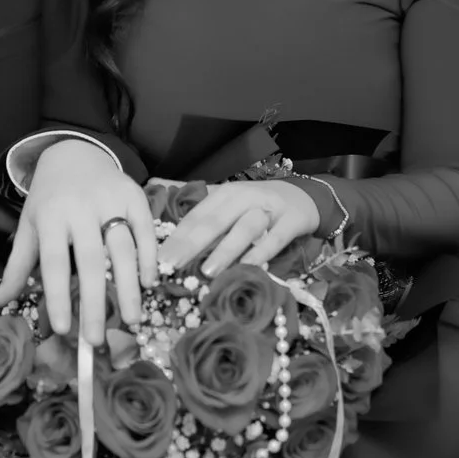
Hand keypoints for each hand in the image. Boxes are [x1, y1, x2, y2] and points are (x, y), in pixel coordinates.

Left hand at [0, 139, 157, 337]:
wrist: (73, 152)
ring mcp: (110, 201)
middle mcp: (80, 208)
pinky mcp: (134, 195)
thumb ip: (17, 267)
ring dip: (129, 287)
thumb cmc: (49, 198)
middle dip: (95, 303)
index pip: (54, 262)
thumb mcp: (28, 227)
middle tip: (97, 341)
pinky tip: (148, 284)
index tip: (64, 330)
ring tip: (132, 320)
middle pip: (90, 261)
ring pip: (122, 248)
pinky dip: (149, 257)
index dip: (58, 296)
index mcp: (50, 217)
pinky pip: (145, 230)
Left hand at [157, 180, 320, 275]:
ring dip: (224, 250)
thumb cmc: (257, 204)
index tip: (157, 259)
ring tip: (206, 271)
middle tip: (171, 266)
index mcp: (224, 194)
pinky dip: (260, 253)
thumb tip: (154, 185)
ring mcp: (268, 209)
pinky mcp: (291, 222)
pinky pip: (274, 239)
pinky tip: (247, 267)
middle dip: (191, 245)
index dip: (176, 237)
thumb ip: (197, 205)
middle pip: (214, 221)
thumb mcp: (228, 201)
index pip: (196, 216)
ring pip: (244, 229)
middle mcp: (243, 198)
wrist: (304, 196)